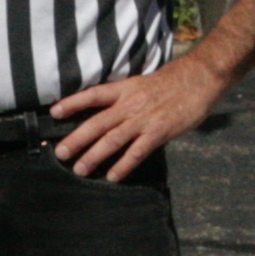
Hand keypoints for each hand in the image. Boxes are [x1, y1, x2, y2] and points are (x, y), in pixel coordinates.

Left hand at [51, 52, 225, 183]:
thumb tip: (107, 112)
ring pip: (112, 139)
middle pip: (97, 123)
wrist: (199, 79)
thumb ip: (125, 97)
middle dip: (77, 139)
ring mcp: (143, 119)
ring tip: (79, 169)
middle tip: (60, 153)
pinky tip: (112, 176)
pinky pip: (136, 152)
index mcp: (124, 89)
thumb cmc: (172, 81)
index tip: (55, 112)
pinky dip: (123, 165)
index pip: (93, 95)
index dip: (73, 103)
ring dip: (94, 155)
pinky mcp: (158, 132)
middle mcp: (130, 104)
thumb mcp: (142, 83)